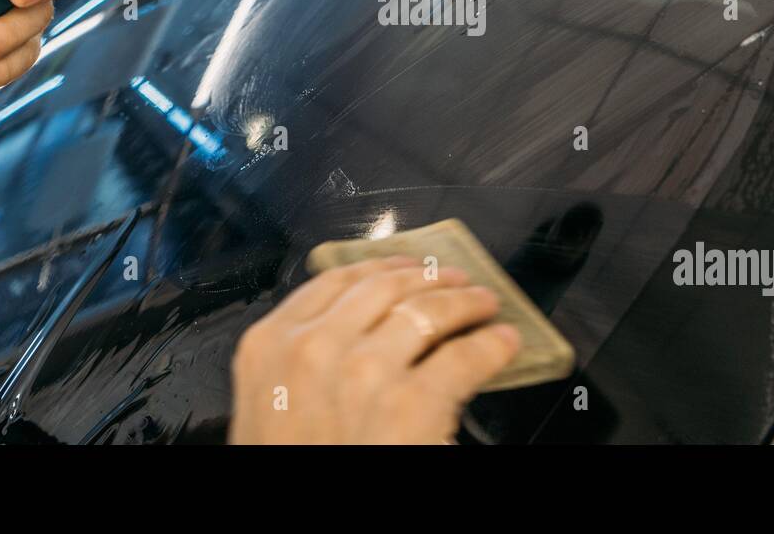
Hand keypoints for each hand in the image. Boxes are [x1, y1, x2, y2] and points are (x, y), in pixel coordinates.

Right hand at [230, 256, 520, 443]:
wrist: (301, 524)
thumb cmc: (292, 461)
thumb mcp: (270, 403)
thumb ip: (300, 360)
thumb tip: (353, 333)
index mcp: (271, 345)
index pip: (334, 282)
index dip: (378, 267)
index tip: (400, 266)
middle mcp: (315, 348)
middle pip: (385, 287)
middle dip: (426, 278)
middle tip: (451, 279)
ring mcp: (364, 372)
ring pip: (428, 311)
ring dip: (464, 301)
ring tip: (482, 303)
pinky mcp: (412, 404)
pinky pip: (465, 356)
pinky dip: (491, 345)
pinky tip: (502, 342)